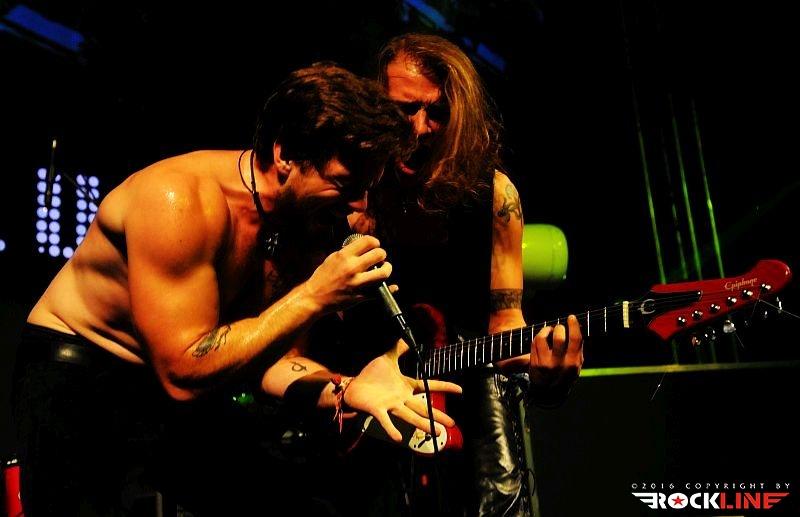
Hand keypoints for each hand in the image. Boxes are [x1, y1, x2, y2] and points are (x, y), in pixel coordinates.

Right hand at [301, 235, 394, 312]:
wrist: (315, 297)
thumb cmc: (322, 277)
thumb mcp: (333, 258)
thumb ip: (348, 251)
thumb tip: (365, 246)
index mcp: (344, 255)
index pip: (369, 241)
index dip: (375, 242)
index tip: (375, 246)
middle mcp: (352, 267)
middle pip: (379, 254)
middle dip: (382, 255)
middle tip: (380, 258)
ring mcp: (358, 283)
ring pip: (384, 273)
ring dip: (387, 269)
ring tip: (384, 269)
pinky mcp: (361, 296)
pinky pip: (381, 291)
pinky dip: (390, 288)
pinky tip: (392, 286)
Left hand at [344, 340, 461, 441]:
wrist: (353, 385)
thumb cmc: (371, 375)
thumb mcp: (387, 358)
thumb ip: (398, 349)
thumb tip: (407, 338)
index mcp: (405, 386)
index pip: (428, 385)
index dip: (444, 387)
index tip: (459, 390)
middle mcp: (401, 398)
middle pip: (423, 407)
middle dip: (437, 416)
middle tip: (452, 424)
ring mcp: (391, 405)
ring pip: (410, 416)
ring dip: (423, 424)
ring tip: (436, 433)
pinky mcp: (378, 409)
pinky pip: (386, 420)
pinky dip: (392, 429)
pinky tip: (399, 438)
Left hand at [528, 314, 583, 404]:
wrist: (549, 393)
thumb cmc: (565, 375)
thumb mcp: (576, 365)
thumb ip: (578, 349)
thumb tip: (577, 329)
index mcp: (573, 362)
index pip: (576, 340)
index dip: (574, 326)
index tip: (571, 318)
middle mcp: (560, 364)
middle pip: (559, 337)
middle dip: (559, 328)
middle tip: (559, 328)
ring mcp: (546, 364)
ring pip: (543, 338)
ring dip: (546, 330)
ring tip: (549, 330)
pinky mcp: (535, 363)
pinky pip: (535, 343)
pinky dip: (538, 336)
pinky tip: (542, 337)